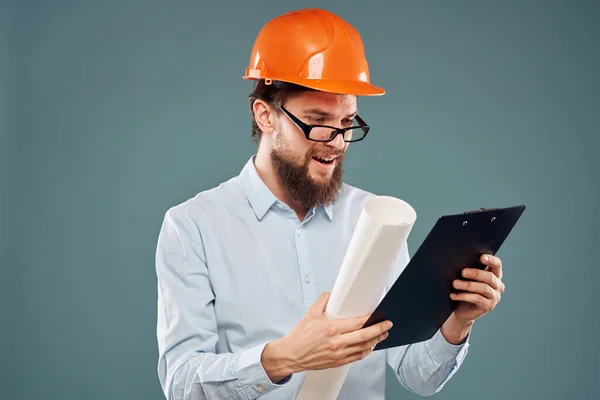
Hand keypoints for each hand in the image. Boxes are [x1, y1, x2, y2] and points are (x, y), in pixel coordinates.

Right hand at [261, 292, 391, 382]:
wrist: (292, 354)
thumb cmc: (300, 336)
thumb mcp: (310, 313)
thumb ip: (323, 301)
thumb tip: (332, 294)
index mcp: (331, 328)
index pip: (357, 323)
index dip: (370, 319)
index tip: (377, 315)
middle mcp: (337, 342)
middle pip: (365, 336)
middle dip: (379, 329)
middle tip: (387, 325)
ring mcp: (339, 354)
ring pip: (364, 347)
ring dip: (375, 341)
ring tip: (382, 334)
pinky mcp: (338, 362)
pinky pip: (357, 357)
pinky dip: (366, 351)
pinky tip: (370, 346)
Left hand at [450, 254, 504, 324]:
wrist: (461, 309)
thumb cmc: (465, 289)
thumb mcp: (468, 278)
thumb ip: (469, 270)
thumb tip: (460, 261)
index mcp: (495, 275)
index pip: (497, 265)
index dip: (491, 260)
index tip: (482, 257)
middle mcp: (498, 285)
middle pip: (490, 277)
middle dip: (476, 273)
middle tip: (463, 272)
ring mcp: (494, 297)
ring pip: (484, 288)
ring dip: (468, 285)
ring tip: (455, 283)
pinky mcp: (488, 306)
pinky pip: (477, 299)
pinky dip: (464, 296)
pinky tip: (454, 295)